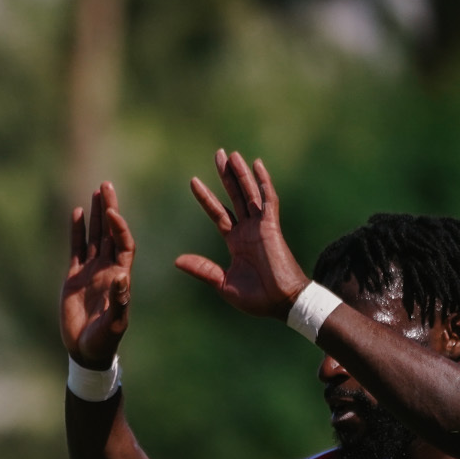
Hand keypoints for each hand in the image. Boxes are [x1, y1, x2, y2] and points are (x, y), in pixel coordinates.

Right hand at [61, 182, 134, 369]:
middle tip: (107, 185)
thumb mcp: (115, 323)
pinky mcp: (74, 277)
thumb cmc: (104, 340)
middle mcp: (107, 269)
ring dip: (95, 215)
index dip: (119, 228)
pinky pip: (76, 249)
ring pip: (94, 236)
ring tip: (96, 192)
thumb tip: (122, 277)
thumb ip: (119, 301)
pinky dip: (77, 232)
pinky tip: (77, 213)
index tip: (113, 213)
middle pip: (110, 233)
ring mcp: (90, 271)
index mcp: (120, 277)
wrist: (85, 350)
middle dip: (109, 209)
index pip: (123, 244)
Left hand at [174, 150, 309, 319]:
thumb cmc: (257, 298)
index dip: (206, 198)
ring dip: (240, 174)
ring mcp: (261, 226)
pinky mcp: (272, 227)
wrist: (282, 303)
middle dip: (226, 175)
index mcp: (236, 241)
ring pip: (249, 193)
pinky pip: (268, 199)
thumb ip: (203, 269)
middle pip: (234, 196)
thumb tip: (177, 261)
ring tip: (231, 155)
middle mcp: (248, 230)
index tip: (194, 181)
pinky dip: (263, 182)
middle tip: (218, 154)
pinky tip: (256, 165)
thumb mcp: (223, 284)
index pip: (218, 213)